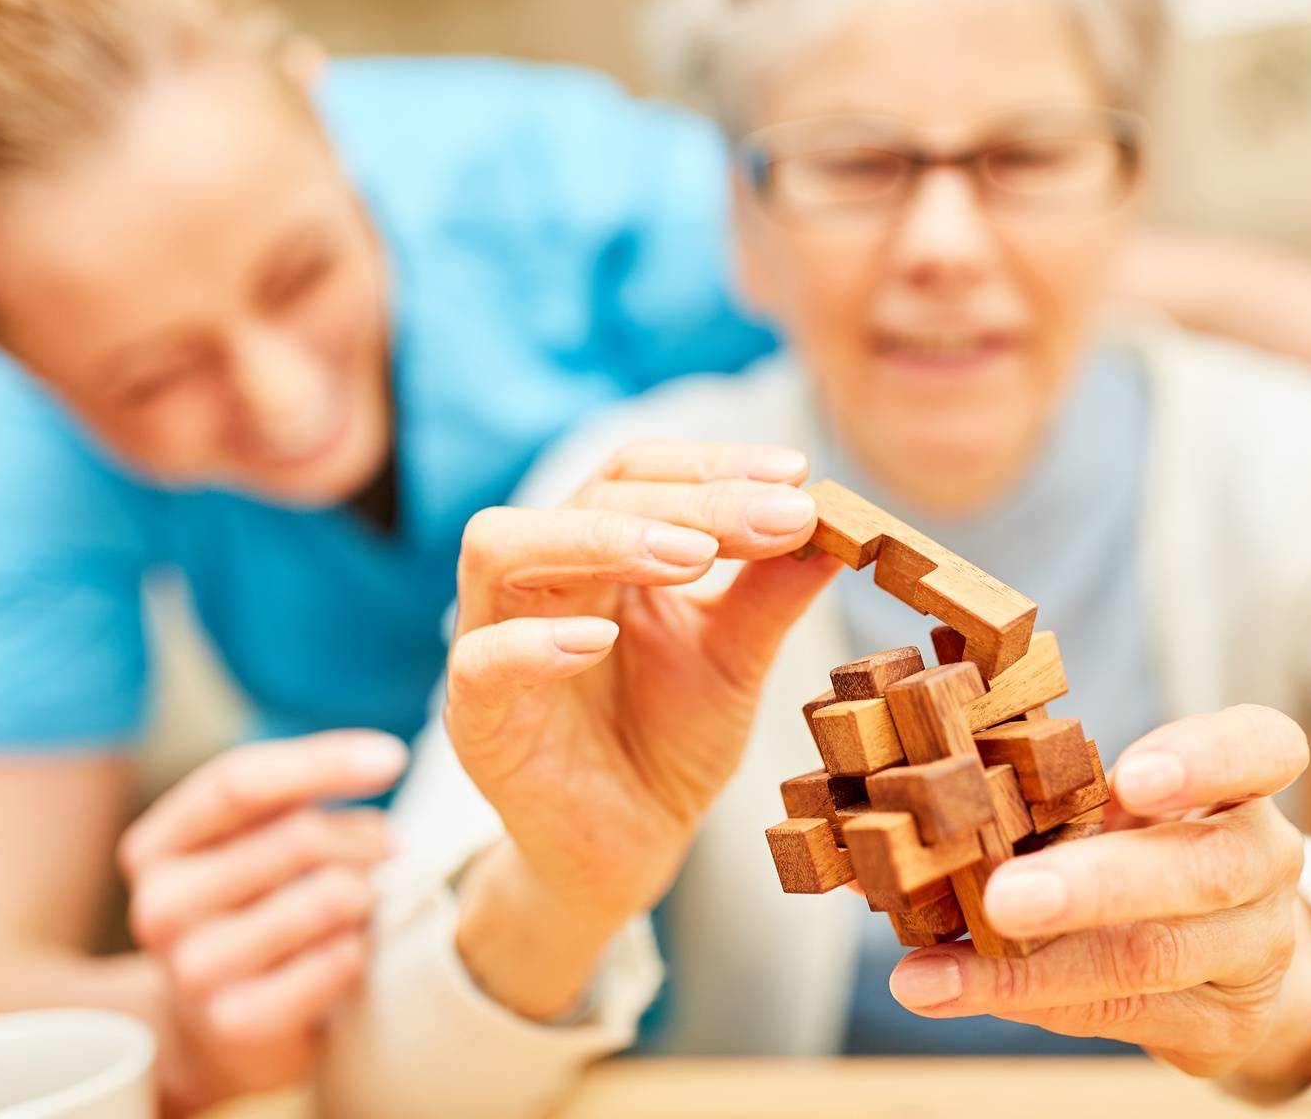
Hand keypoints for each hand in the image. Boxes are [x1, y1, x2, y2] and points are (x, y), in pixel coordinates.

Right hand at [117, 730, 405, 1111]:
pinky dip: (361, 948)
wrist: (214, 1036)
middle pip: (297, 836)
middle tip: (389, 850)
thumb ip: (291, 797)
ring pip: (329, 895)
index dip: (320, 762)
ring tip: (358, 908)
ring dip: (366, 895)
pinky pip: (340, 958)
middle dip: (364, 837)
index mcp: (156, 848)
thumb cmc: (251, 914)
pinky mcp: (238, 1024)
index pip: (238, 783)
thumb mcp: (249, 845)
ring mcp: (194, 970)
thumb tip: (381, 758)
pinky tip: (346, 954)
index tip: (390, 757)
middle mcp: (160, 907)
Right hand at [447, 440, 838, 1012]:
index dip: (710, 463)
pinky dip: (535, 643)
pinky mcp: (475, 716)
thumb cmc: (669, 741)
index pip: (635, 470)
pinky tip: (601, 640)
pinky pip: (481, 660)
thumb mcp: (735, 658)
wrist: (629, 848)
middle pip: (587, 496)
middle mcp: (537, 577)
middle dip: (685, 501)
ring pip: (503, 547)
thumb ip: (771, 591)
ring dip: (601, 539)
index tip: (794, 473)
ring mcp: (492, 639)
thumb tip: (835, 520)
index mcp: (596, 550)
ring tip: (691, 556)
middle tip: (769, 517)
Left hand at [889, 704, 1310, 1082]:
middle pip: (1200, 870)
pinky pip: (1114, 1013)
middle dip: (1095, 886)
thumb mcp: (1110, 804)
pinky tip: (951, 989)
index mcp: (1243, 783)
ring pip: (1148, 958)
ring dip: (1031, 968)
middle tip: (1004, 897)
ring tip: (940, 970)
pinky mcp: (1221, 1025)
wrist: (1224, 957)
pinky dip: (1021, 998)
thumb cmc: (1141, 844)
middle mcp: (1263, 861)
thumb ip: (1025, 789)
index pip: (1260, 748)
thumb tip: (881, 792)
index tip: (1132, 777)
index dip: (1202, 759)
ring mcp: (1252, 950)